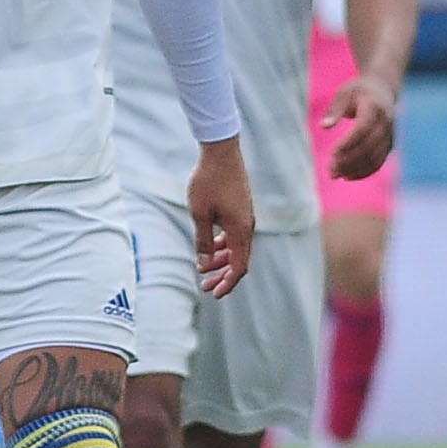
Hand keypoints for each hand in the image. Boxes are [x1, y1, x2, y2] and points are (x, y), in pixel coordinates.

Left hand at [188, 135, 255, 299]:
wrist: (221, 152)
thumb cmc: (208, 182)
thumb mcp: (199, 213)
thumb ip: (202, 239)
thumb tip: (203, 262)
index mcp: (241, 231)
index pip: (239, 267)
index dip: (228, 283)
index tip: (215, 294)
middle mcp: (247, 227)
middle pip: (239, 260)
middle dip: (222, 276)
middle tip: (205, 287)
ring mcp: (245, 218)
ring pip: (236, 247)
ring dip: (221, 260)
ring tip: (202, 269)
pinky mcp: (240, 210)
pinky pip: (234, 235)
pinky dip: (222, 245)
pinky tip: (208, 248)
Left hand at [320, 75, 397, 181]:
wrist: (382, 89)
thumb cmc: (358, 91)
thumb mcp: (344, 94)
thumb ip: (335, 110)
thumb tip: (323, 126)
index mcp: (374, 108)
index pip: (362, 129)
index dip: (348, 143)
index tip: (332, 153)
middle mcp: (386, 123)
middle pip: (369, 146)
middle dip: (349, 161)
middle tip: (330, 171)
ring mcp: (390, 135)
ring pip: (375, 157)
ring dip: (355, 169)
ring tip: (335, 175)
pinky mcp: (390, 143)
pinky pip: (379, 160)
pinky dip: (366, 171)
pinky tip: (348, 176)